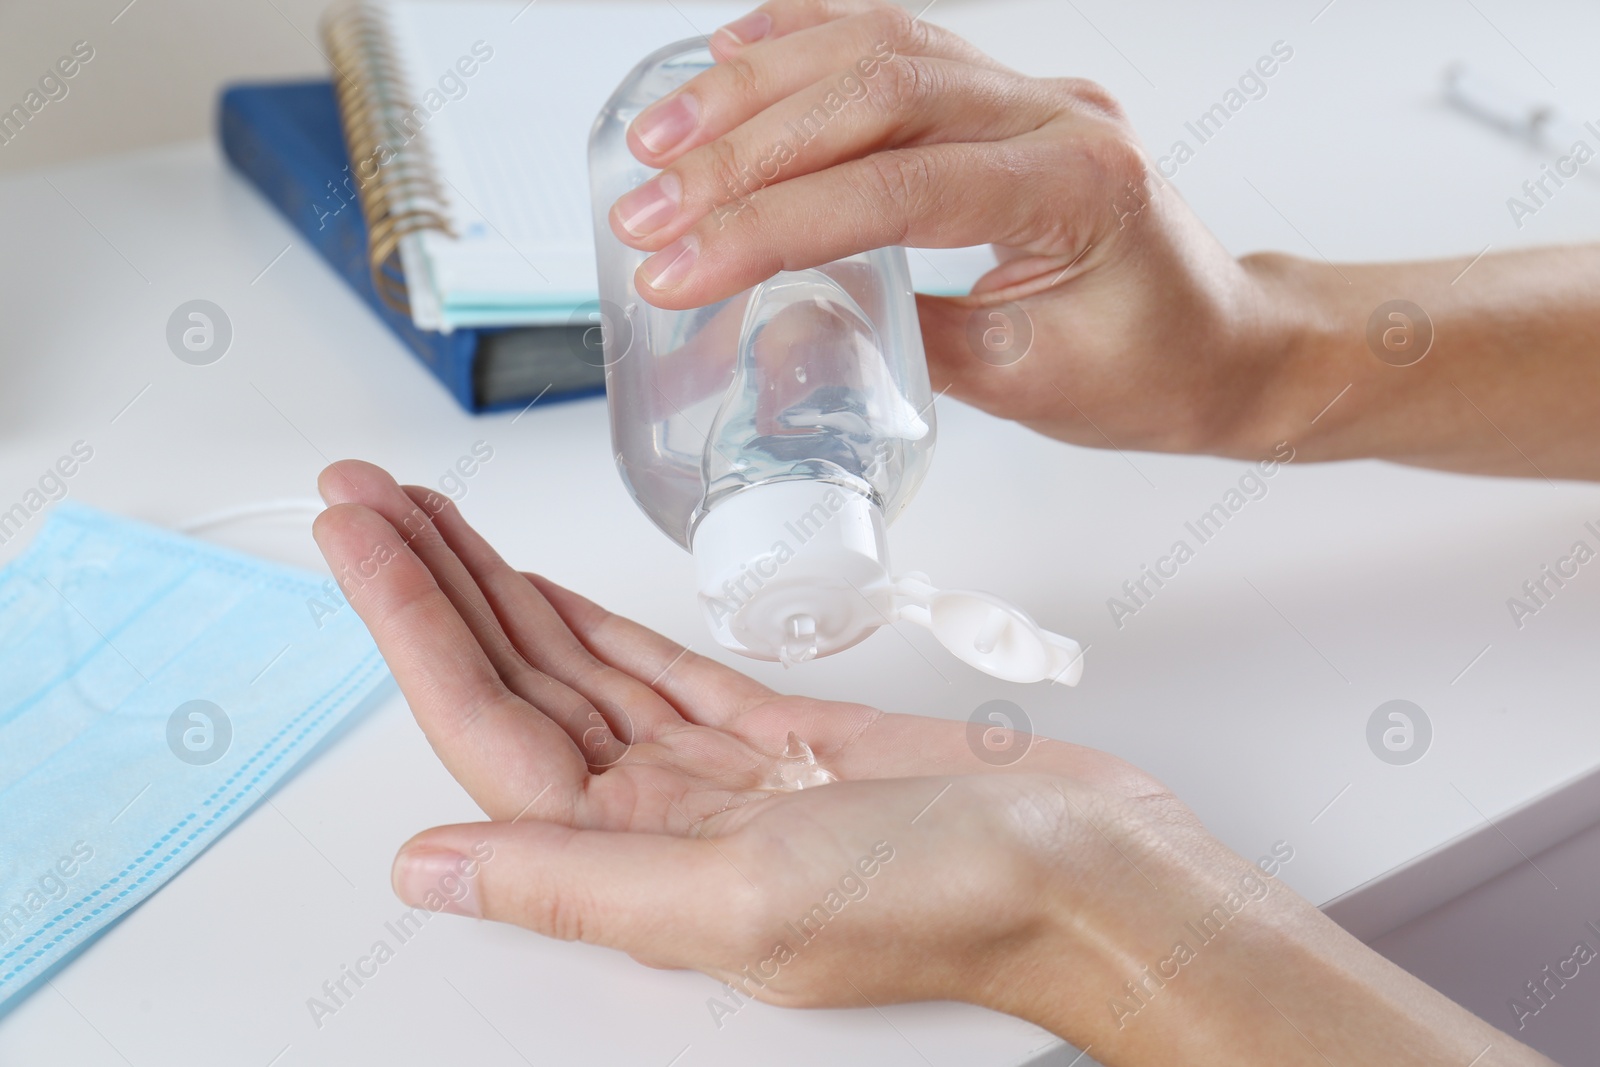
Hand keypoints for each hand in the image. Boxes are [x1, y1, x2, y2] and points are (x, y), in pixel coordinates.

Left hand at [309, 460, 1222, 1037]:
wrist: (1090, 876)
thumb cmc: (948, 898)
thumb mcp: (742, 896)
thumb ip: (574, 882)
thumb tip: (429, 872)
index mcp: (633, 861)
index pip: (482, 724)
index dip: (407, 624)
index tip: (356, 533)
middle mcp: (657, 821)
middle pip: (508, 682)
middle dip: (427, 585)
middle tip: (361, 496)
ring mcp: (713, 778)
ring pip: (572, 666)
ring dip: (494, 590)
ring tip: (425, 519)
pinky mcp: (773, 741)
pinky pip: (650, 667)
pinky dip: (588, 619)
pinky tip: (539, 585)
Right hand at [608, 0, 1288, 457]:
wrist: (1225, 342)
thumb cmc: (1155, 370)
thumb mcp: (1030, 385)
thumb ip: (909, 346)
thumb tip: (788, 333)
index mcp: (1074, 189)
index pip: (894, 189)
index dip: (771, 225)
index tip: (680, 265)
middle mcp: (1053, 114)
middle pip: (872, 94)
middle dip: (740, 150)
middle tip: (646, 200)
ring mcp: (1029, 90)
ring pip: (875, 47)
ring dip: (755, 85)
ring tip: (661, 133)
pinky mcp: (1002, 92)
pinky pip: (897, 39)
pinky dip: (806, 39)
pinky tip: (735, 52)